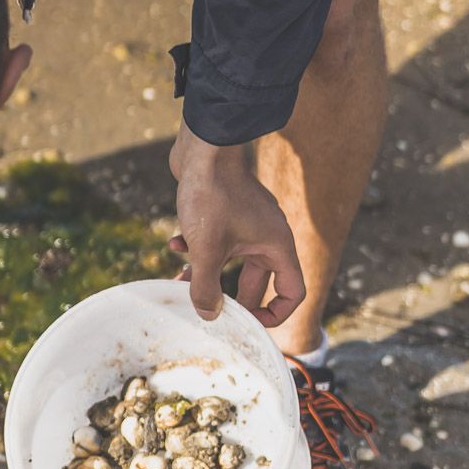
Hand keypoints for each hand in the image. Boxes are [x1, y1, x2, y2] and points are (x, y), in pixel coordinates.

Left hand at [169, 119, 304, 325]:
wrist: (204, 146)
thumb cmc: (211, 194)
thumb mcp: (206, 250)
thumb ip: (206, 288)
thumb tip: (209, 315)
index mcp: (276, 246)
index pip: (292, 291)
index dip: (275, 314)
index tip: (248, 322)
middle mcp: (267, 235)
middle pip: (257, 281)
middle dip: (229, 297)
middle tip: (206, 309)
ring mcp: (248, 221)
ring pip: (231, 261)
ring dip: (207, 273)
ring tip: (179, 282)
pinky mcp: (228, 210)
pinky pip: (218, 239)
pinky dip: (200, 246)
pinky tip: (175, 242)